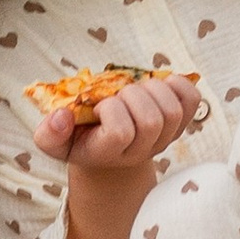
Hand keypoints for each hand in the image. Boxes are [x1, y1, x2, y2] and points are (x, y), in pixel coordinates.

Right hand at [33, 71, 202, 175]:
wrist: (109, 149)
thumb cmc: (79, 139)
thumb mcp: (55, 141)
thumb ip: (48, 133)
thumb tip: (62, 115)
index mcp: (110, 154)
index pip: (120, 133)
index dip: (111, 111)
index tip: (100, 106)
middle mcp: (141, 151)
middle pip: (151, 121)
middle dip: (132, 96)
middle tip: (118, 94)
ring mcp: (164, 139)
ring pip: (172, 111)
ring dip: (154, 89)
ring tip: (137, 88)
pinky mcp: (179, 124)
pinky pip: (191, 101)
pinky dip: (179, 85)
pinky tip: (161, 84)